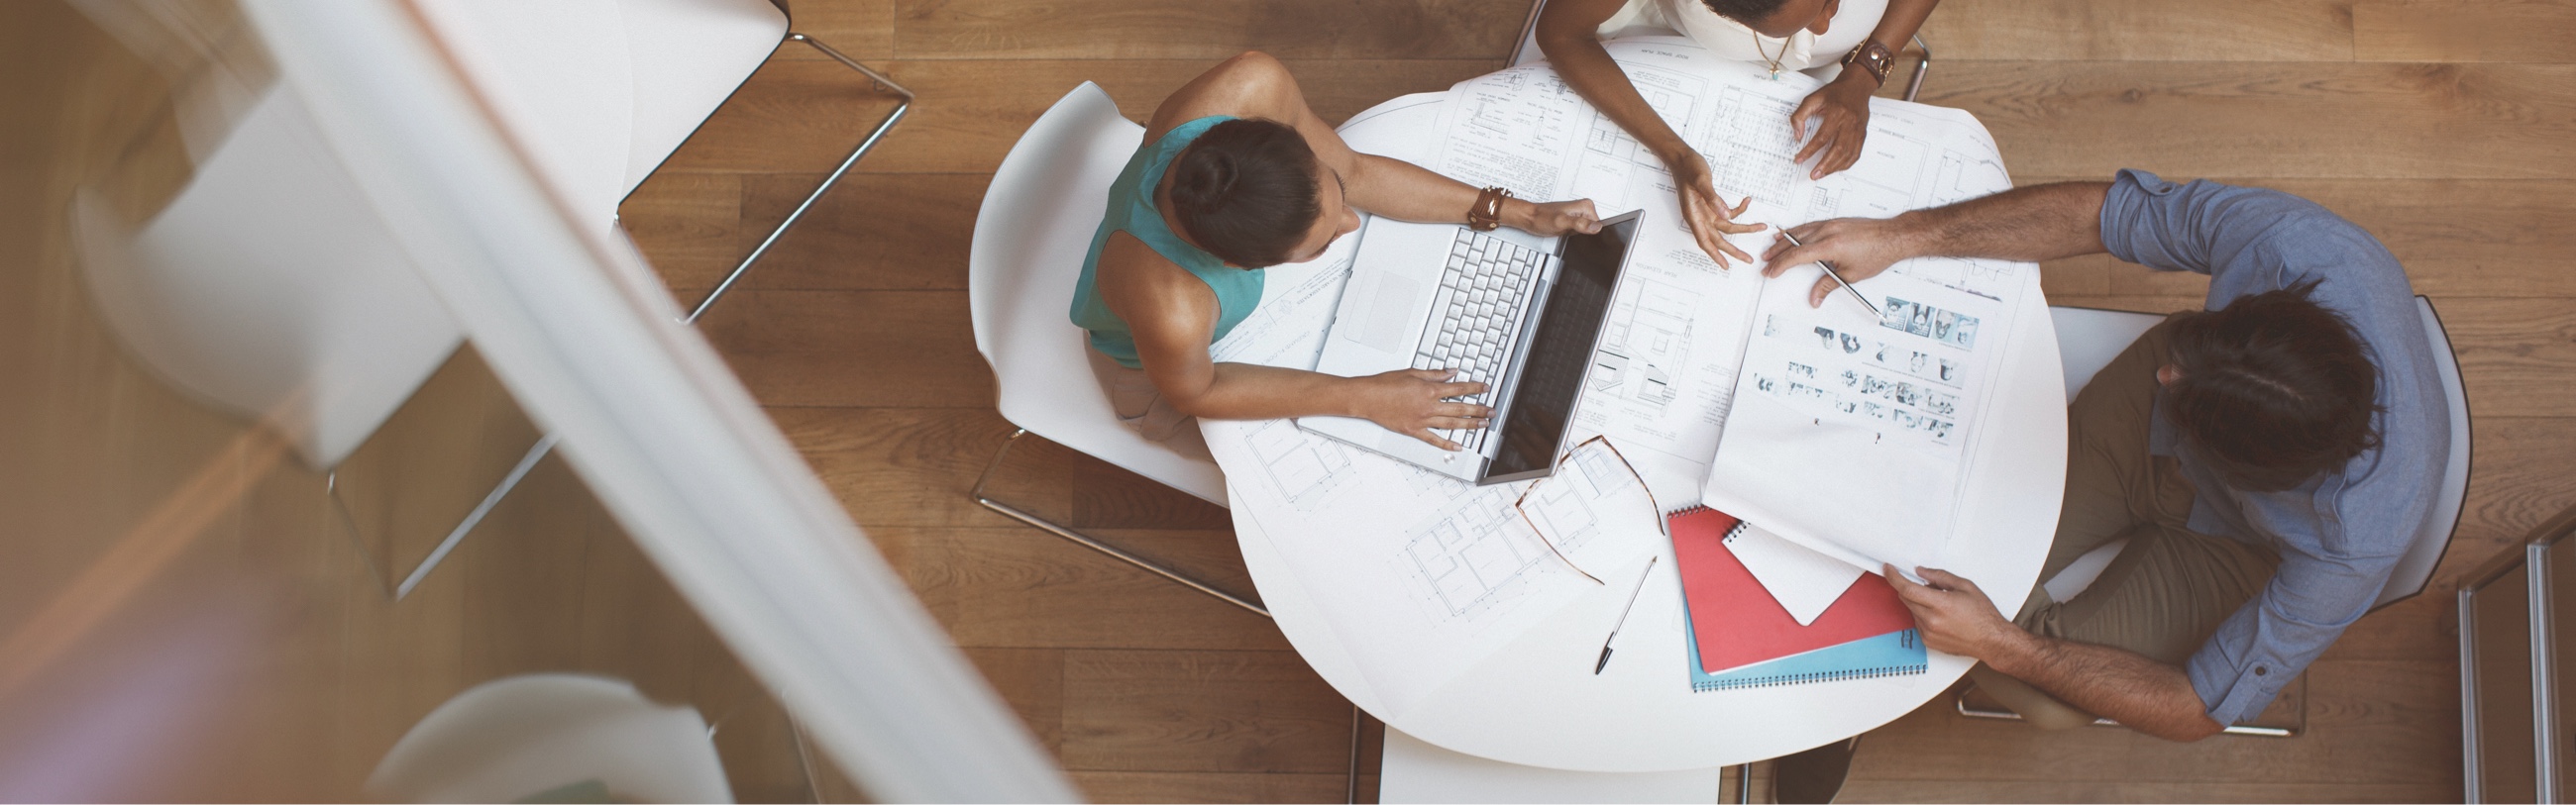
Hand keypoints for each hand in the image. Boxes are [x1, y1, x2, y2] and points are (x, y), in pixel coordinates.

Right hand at [1350, 369, 1490, 449]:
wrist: (1368, 397)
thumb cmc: (1386, 384)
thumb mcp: (1412, 372)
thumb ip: (1434, 374)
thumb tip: (1451, 372)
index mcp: (1429, 390)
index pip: (1458, 388)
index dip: (1475, 388)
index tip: (1485, 388)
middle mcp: (1429, 406)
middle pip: (1460, 408)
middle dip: (1479, 409)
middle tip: (1491, 411)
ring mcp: (1423, 420)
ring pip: (1452, 424)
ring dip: (1469, 425)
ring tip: (1482, 425)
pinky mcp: (1414, 430)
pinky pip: (1434, 439)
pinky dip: (1447, 444)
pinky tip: (1458, 446)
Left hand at [1513, 198, 1602, 236]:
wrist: (1530, 218)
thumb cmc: (1542, 217)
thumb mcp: (1562, 222)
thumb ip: (1580, 224)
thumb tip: (1597, 227)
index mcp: (1586, 206)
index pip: (1600, 225)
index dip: (1592, 234)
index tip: (1580, 235)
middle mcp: (1584, 209)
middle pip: (1594, 229)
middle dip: (1585, 235)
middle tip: (1570, 233)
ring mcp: (1579, 216)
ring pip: (1588, 232)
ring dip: (1579, 236)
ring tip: (1567, 233)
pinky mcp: (1574, 222)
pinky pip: (1581, 232)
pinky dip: (1575, 236)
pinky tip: (1567, 235)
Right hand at [1664, 150, 1765, 267]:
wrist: (1682, 158)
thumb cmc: (1688, 169)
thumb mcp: (1701, 181)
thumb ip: (1713, 199)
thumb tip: (1726, 215)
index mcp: (1693, 215)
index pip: (1705, 241)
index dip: (1715, 255)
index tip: (1725, 266)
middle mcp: (1700, 217)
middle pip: (1718, 239)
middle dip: (1733, 250)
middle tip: (1748, 259)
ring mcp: (1706, 212)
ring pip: (1726, 226)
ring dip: (1743, 227)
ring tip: (1760, 227)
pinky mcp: (1711, 204)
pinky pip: (1727, 212)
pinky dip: (1739, 209)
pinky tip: (1747, 201)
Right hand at [1762, 216, 1920, 307]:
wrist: (1893, 236)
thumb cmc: (1877, 253)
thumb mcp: (1851, 275)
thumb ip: (1828, 286)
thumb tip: (1815, 298)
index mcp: (1830, 246)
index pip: (1797, 255)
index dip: (1781, 265)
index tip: (1772, 272)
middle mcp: (1827, 232)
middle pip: (1794, 242)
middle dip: (1777, 254)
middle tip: (1766, 263)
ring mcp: (1830, 224)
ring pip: (1799, 231)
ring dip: (1784, 241)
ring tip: (1772, 248)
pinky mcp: (1834, 222)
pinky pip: (1809, 225)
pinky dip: (1796, 231)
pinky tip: (1791, 235)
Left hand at [1790, 70, 1874, 178]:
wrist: (1857, 86)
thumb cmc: (1834, 93)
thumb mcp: (1813, 98)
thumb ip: (1800, 115)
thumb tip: (1797, 136)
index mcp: (1836, 113)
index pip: (1821, 137)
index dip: (1809, 150)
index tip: (1799, 159)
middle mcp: (1849, 123)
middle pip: (1837, 149)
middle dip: (1824, 165)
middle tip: (1813, 175)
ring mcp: (1858, 130)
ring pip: (1848, 154)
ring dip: (1834, 167)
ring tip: (1821, 174)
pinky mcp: (1862, 134)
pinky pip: (1856, 153)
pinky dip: (1846, 164)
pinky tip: (1835, 168)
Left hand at [1884, 565, 2026, 659]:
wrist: (1991, 641)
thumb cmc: (1983, 616)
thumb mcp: (1965, 587)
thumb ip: (1940, 576)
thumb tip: (1921, 572)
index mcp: (1940, 605)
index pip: (1907, 588)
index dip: (1893, 577)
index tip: (1888, 569)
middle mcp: (1931, 621)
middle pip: (1906, 598)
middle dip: (1911, 588)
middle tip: (1929, 587)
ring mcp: (1928, 633)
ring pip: (1912, 610)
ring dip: (1919, 603)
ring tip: (1943, 605)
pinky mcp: (1928, 642)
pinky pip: (1917, 622)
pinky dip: (1923, 615)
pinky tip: (1942, 617)